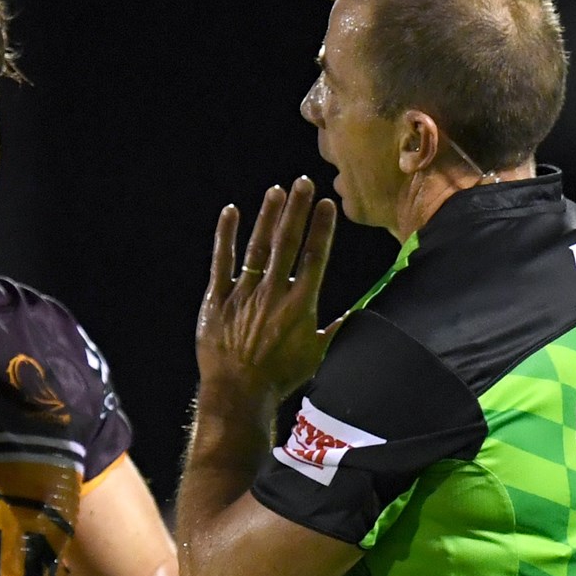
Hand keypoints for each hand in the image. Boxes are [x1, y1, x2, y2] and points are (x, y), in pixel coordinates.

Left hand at [196, 177, 344, 408]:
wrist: (239, 393)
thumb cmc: (281, 378)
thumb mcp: (317, 356)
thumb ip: (337, 330)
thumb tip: (358, 314)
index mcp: (300, 303)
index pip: (316, 256)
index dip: (322, 228)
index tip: (327, 204)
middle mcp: (273, 292)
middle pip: (288, 242)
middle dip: (297, 209)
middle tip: (303, 182)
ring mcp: (243, 293)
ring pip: (257, 246)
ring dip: (267, 216)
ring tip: (276, 191)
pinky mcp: (217, 298)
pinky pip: (221, 261)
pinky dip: (226, 236)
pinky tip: (231, 212)